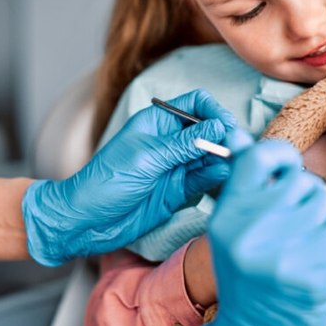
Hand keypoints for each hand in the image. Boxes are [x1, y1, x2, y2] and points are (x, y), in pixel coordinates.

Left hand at [23, 89, 235, 265]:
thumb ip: (184, 145)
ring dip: (223, 160)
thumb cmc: (106, 182)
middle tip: (237, 150)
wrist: (87, 221)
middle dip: (224, 138)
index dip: (213, 111)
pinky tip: (222, 178)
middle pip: (208, 131)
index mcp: (157, 122)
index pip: (195, 104)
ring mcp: (175, 166)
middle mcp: (169, 141)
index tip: (225, 127)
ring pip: (210, 157)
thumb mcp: (147, 157)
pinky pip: (204, 180)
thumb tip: (218, 129)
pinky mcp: (178, 190)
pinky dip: (215, 178)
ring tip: (234, 166)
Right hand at [205, 130, 325, 325]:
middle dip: (305, 192)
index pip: (259, 157)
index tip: (286, 165)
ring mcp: (284, 251)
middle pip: (299, 180)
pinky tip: (320, 252)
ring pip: (324, 203)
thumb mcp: (231, 223)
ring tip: (307, 235)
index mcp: (229, 212)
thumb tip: (236, 134)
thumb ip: (240, 180)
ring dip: (322, 215)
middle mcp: (252, 228)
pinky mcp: (313, 272)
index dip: (279, 154)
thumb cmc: (242, 268)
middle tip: (298, 211)